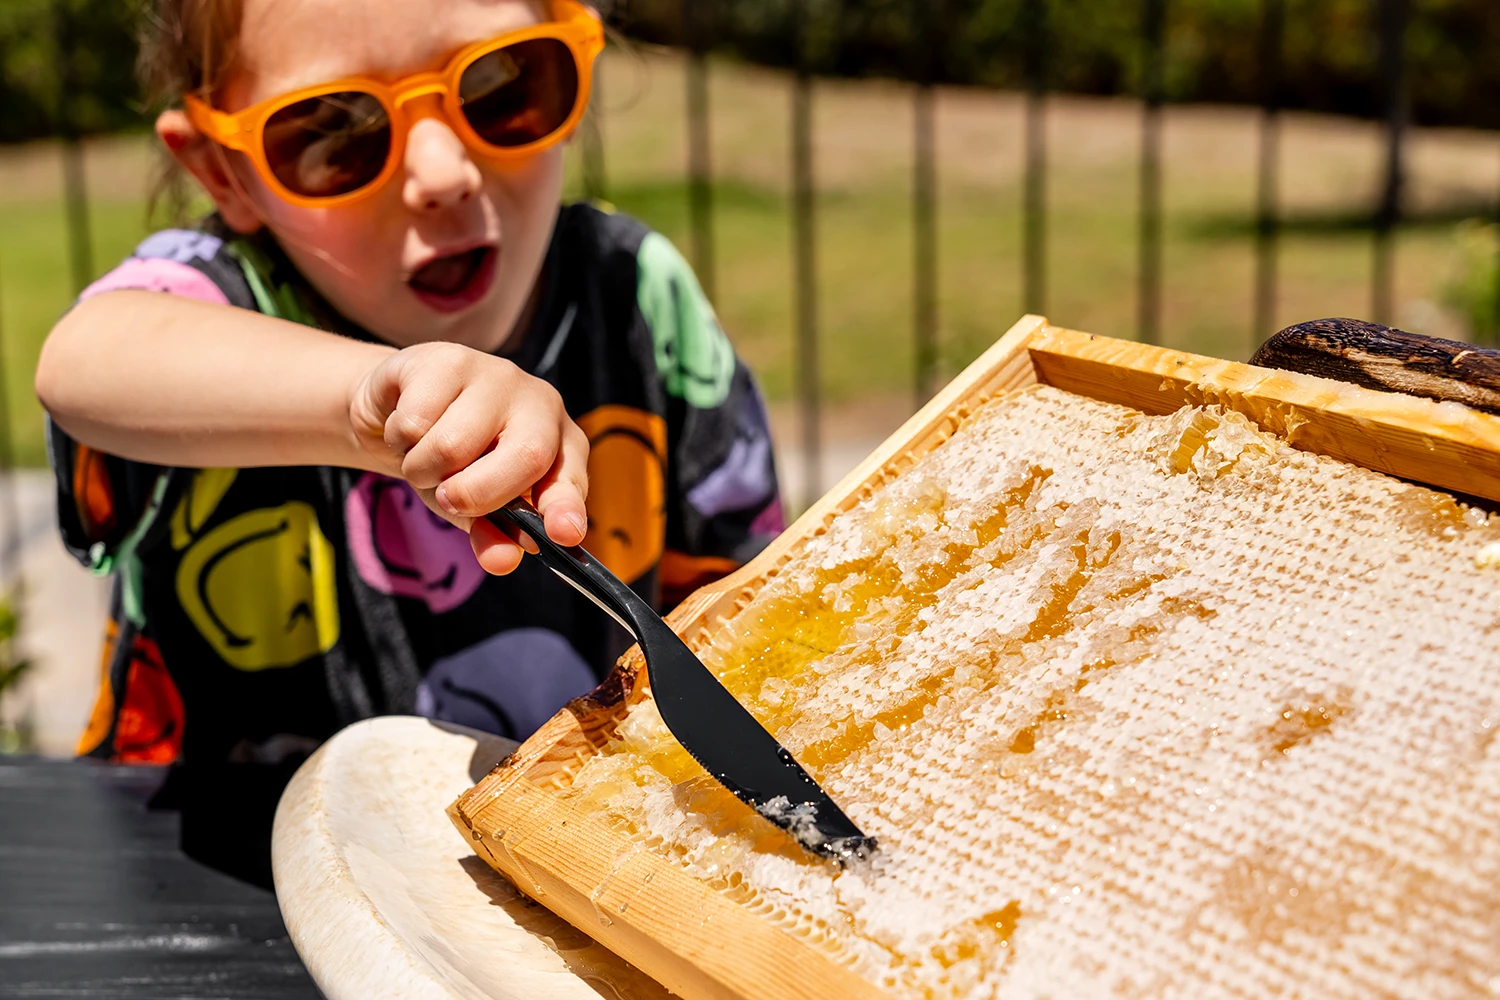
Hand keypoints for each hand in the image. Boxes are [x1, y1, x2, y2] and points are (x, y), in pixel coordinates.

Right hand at [348, 342, 588, 574]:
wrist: (396, 410)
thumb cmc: (451, 463)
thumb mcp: (475, 506)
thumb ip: (491, 533)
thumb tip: (500, 560)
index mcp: (560, 445)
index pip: (571, 477)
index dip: (567, 506)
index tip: (562, 534)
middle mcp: (539, 404)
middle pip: (525, 456)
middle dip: (477, 494)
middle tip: (446, 498)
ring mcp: (496, 374)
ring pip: (454, 446)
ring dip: (422, 470)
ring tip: (423, 457)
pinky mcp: (447, 359)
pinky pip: (414, 423)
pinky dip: (398, 441)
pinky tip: (408, 427)